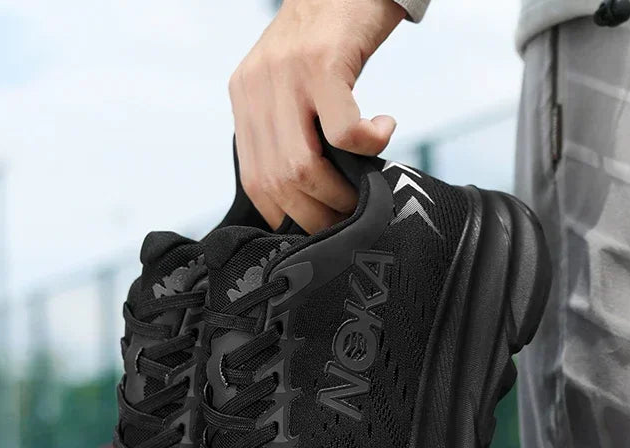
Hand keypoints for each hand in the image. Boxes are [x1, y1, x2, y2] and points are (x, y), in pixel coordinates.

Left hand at [230, 0, 404, 232]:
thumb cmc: (327, 39)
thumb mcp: (288, 85)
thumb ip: (286, 130)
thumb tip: (305, 191)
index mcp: (245, 100)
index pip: (255, 180)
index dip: (287, 215)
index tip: (317, 226)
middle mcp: (256, 89)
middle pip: (278, 180)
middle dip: (316, 212)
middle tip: (348, 216)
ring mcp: (287, 76)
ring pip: (302, 165)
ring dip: (339, 191)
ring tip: (365, 188)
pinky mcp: (322, 64)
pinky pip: (343, 131)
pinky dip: (368, 145)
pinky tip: (384, 131)